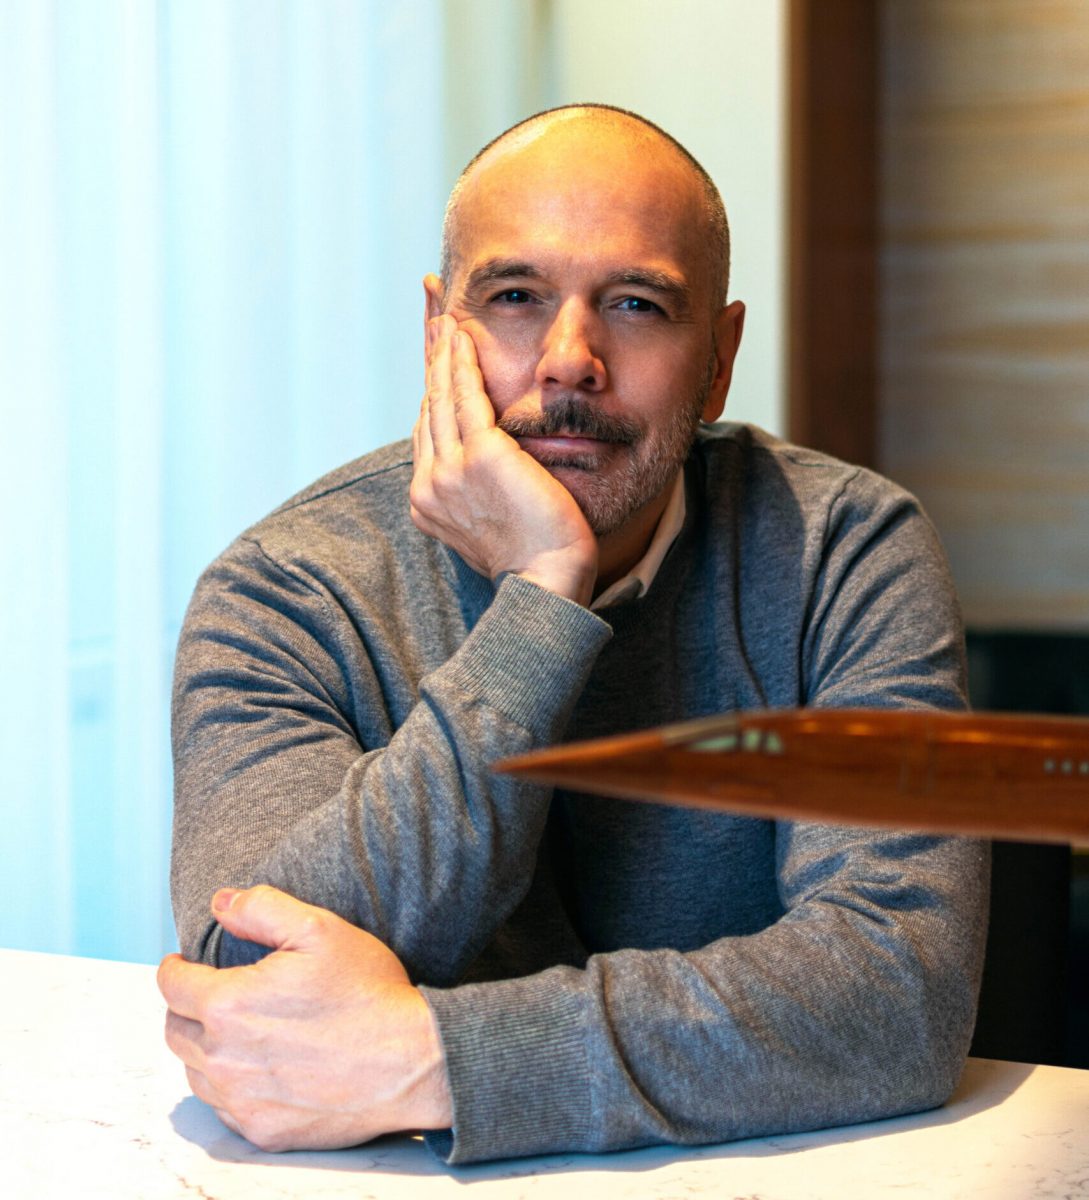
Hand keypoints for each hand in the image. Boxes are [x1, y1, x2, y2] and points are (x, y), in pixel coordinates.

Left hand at [157, 886, 451, 1151]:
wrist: (412, 1061)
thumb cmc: (369, 994)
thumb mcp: (320, 930)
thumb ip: (262, 909)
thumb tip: (221, 902)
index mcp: (229, 1005)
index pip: (171, 986)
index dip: (174, 968)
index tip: (182, 964)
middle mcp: (224, 1059)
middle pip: (174, 1031)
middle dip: (184, 1007)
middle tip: (207, 994)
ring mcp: (242, 1100)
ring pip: (194, 1073)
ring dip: (203, 1048)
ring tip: (232, 1030)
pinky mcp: (262, 1130)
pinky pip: (224, 1107)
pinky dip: (230, 1085)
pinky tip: (258, 1067)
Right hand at [411, 313, 597, 605]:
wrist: (548, 581)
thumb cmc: (535, 558)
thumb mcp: (495, 519)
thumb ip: (483, 489)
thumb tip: (491, 470)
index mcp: (430, 498)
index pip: (428, 427)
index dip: (430, 384)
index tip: (435, 350)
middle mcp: (430, 483)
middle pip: (428, 401)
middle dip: (430, 351)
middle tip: (432, 306)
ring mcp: (449, 470)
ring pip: (442, 394)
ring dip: (442, 346)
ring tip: (444, 309)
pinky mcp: (480, 456)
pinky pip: (466, 396)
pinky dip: (462, 360)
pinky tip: (463, 333)